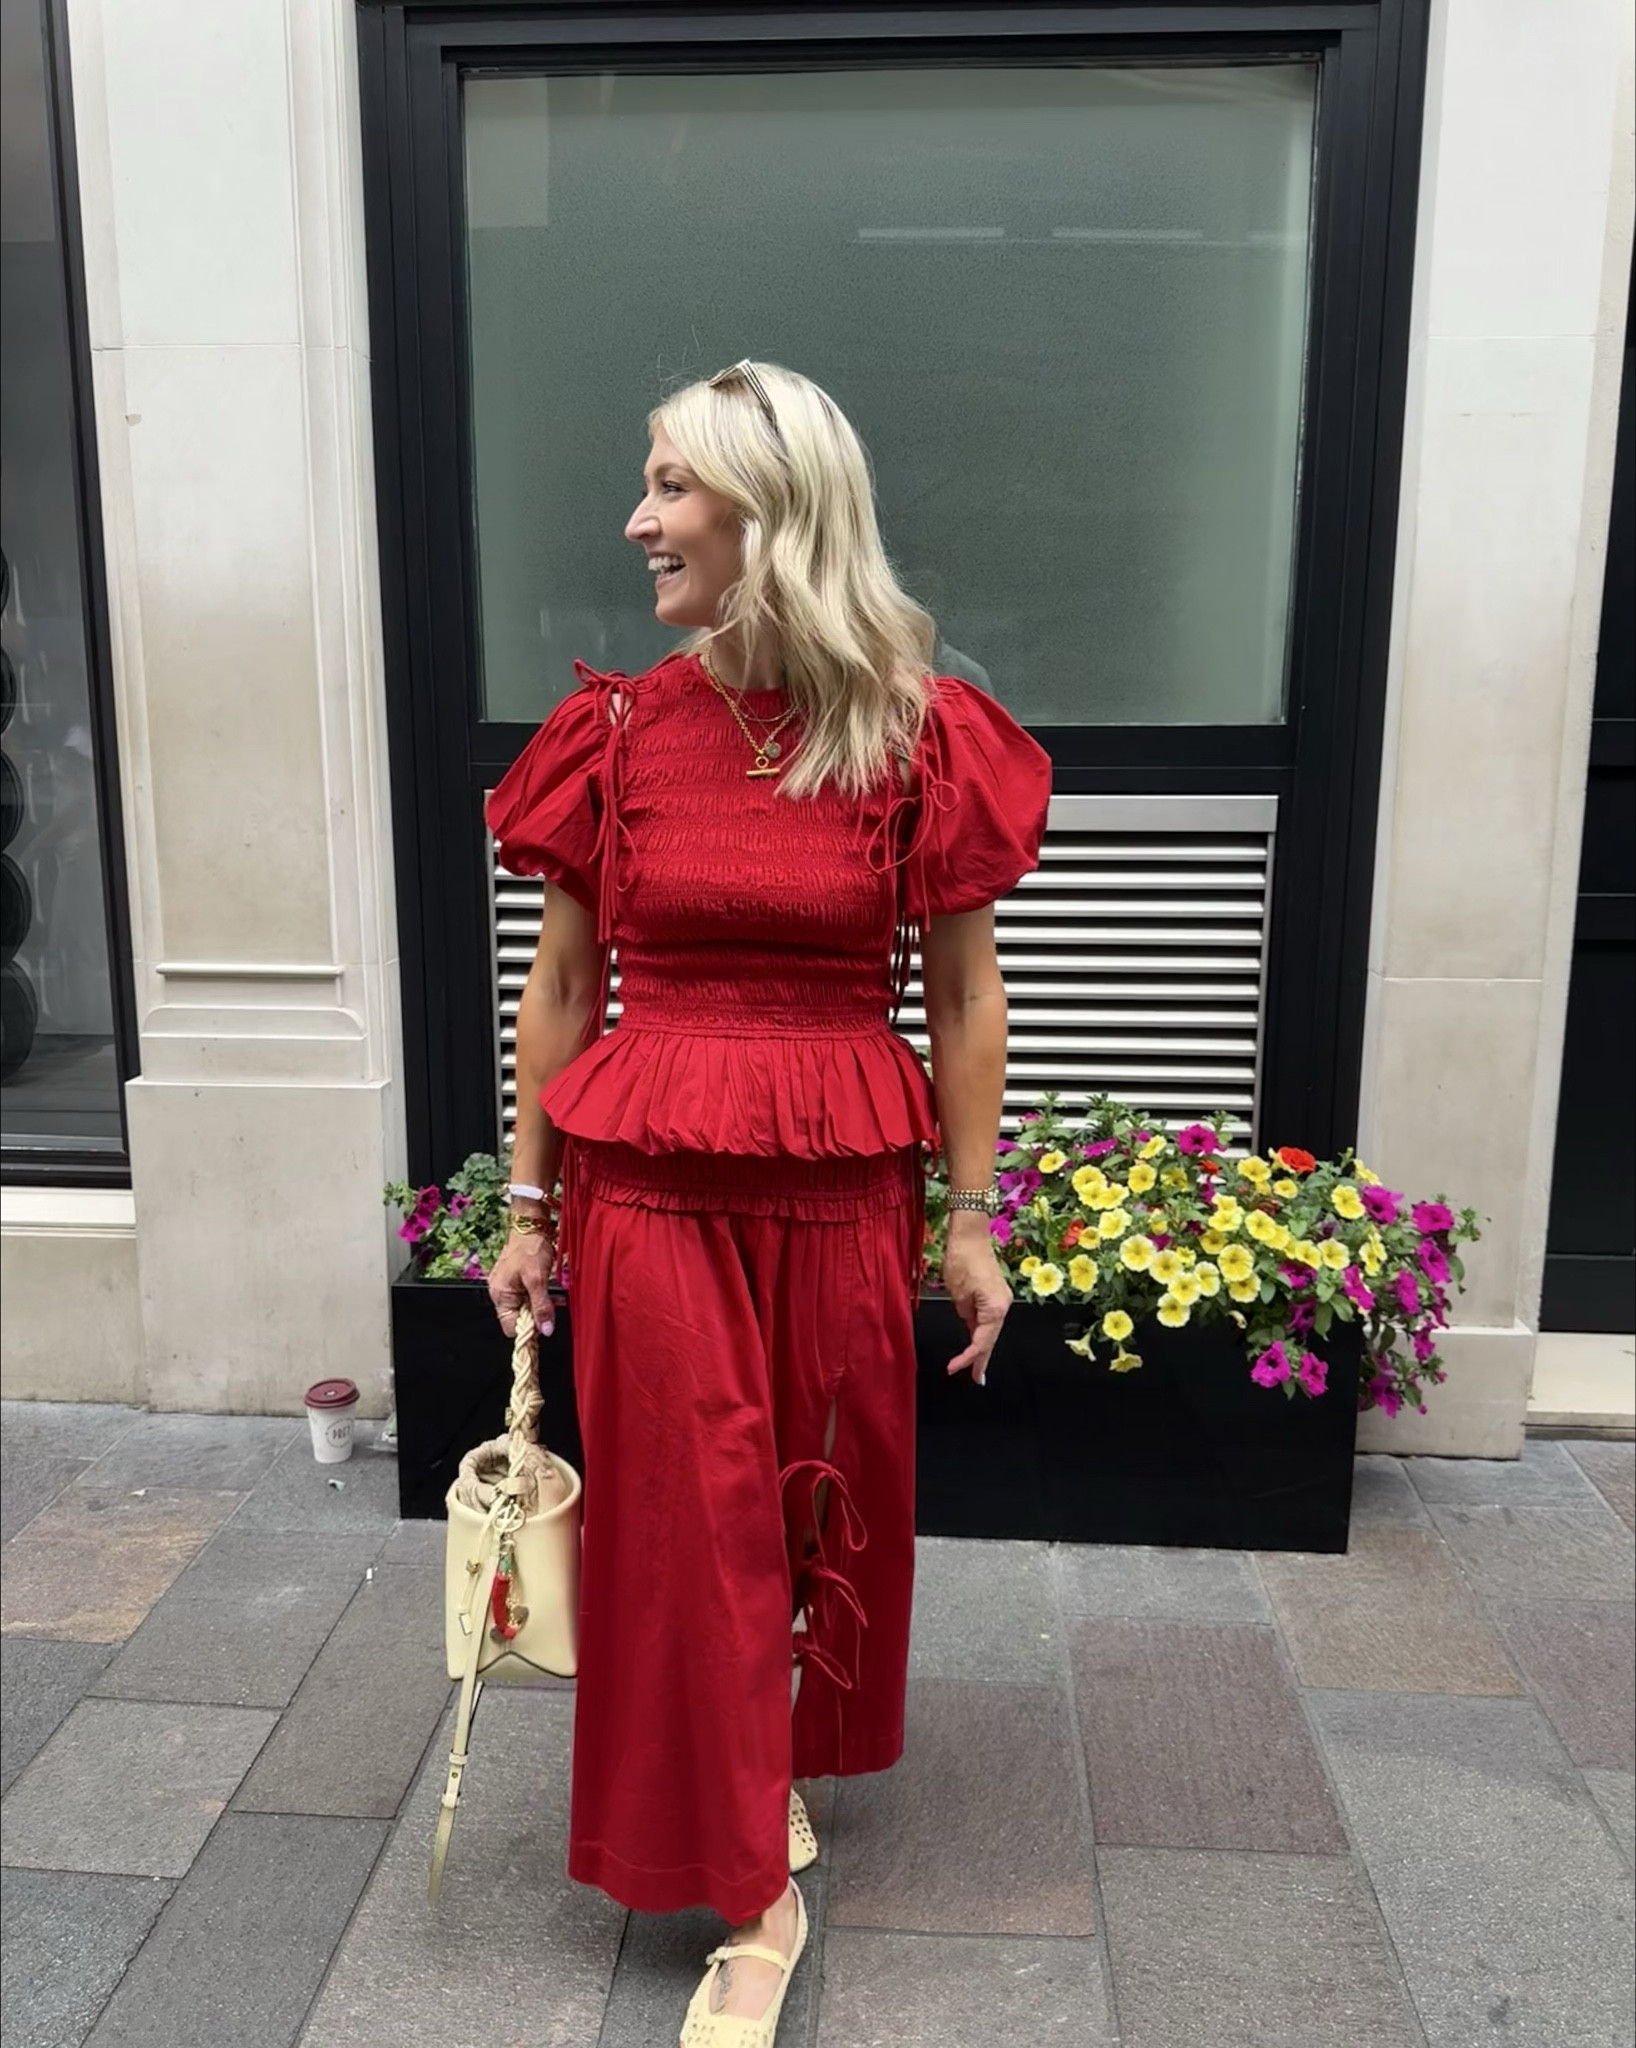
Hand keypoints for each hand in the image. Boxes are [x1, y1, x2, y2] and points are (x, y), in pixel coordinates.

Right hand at [487, 1226, 556, 1339]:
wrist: (531, 1224)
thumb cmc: (530, 1247)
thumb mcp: (538, 1279)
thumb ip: (541, 1306)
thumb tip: (546, 1330)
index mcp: (500, 1295)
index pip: (511, 1328)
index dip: (528, 1328)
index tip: (544, 1321)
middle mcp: (500, 1293)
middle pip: (518, 1318)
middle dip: (536, 1314)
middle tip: (551, 1305)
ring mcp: (508, 1286)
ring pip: (525, 1307)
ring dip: (540, 1305)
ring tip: (552, 1296)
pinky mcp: (516, 1280)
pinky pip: (527, 1296)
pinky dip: (538, 1296)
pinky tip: (548, 1290)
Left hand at [942, 1213, 1011, 1385]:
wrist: (970, 1235)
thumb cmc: (962, 1260)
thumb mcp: (958, 1294)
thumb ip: (965, 1314)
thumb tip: (969, 1320)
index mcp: (995, 1309)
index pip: (981, 1342)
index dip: (966, 1358)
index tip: (952, 1369)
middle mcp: (1003, 1306)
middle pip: (991, 1339)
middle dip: (981, 1359)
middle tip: (976, 1379)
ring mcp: (1001, 1299)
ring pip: (991, 1329)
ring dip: (982, 1347)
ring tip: (975, 1367)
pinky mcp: (996, 1293)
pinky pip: (989, 1319)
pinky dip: (982, 1332)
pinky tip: (976, 1342)